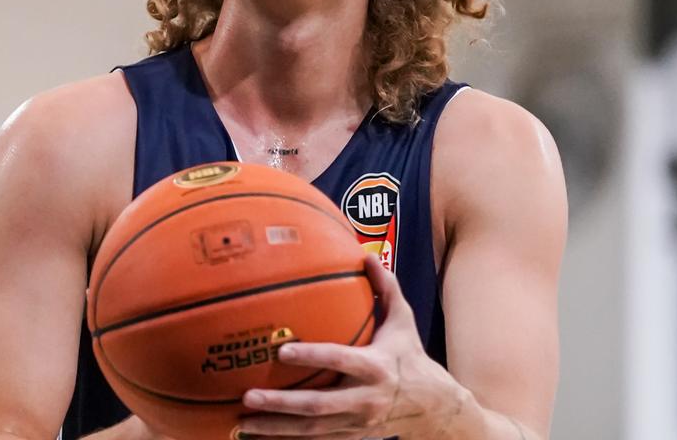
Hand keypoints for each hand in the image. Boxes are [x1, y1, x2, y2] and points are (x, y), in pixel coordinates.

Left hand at [232, 255, 468, 438]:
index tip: (283, 351)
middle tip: (250, 395)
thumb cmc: (410, 356)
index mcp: (376, 367)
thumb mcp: (404, 321)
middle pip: (319, 405)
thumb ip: (385, 288)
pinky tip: (258, 437)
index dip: (313, 357)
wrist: (433, 407)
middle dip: (282, 403)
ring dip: (276, 428)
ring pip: (312, 430)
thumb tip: (366, 255)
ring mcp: (356, 423)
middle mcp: (365, 399)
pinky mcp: (351, 436)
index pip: (340, 360)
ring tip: (243, 423)